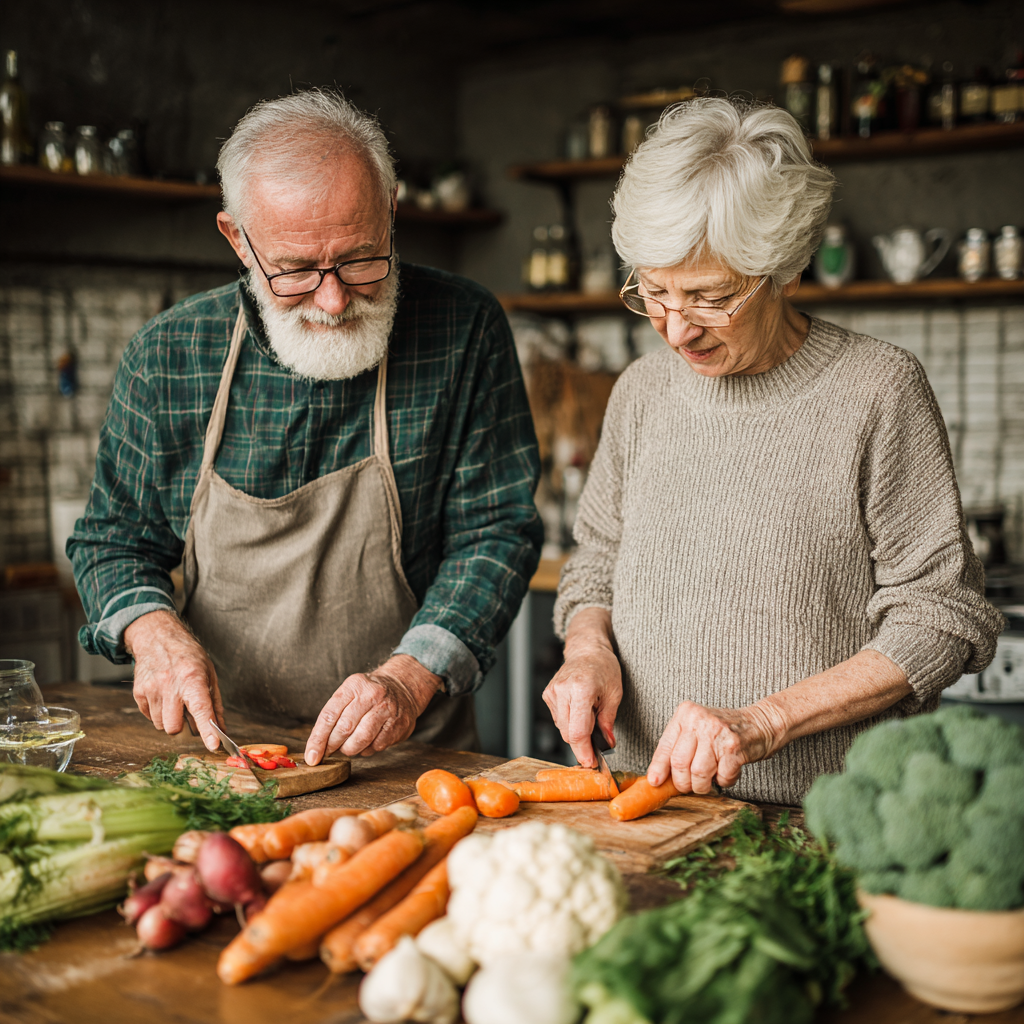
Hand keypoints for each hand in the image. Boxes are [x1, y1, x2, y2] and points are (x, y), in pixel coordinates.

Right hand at [124, 609, 224, 751]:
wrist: (158, 638)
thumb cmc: (188, 656)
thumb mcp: (209, 674)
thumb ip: (215, 704)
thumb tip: (222, 729)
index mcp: (193, 679)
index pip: (201, 709)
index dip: (208, 729)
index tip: (213, 745)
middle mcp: (170, 685)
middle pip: (173, 727)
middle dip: (181, 726)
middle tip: (186, 711)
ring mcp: (152, 689)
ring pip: (160, 725)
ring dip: (169, 718)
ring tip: (174, 699)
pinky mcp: (138, 692)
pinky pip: (149, 716)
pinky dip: (157, 712)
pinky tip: (162, 695)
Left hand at [304, 655, 441, 764]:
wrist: (402, 687)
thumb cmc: (368, 694)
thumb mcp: (350, 693)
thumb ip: (333, 715)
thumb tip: (317, 747)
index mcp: (354, 685)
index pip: (329, 715)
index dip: (318, 739)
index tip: (311, 756)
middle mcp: (372, 695)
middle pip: (344, 728)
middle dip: (332, 745)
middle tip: (329, 752)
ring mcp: (387, 710)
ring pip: (361, 739)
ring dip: (350, 749)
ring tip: (348, 746)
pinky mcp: (398, 725)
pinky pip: (376, 746)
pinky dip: (367, 750)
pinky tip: (366, 743)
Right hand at [542, 608, 621, 767]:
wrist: (587, 650)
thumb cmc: (604, 668)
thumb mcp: (614, 694)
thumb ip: (608, 721)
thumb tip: (607, 744)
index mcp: (581, 689)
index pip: (578, 731)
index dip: (584, 752)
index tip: (591, 763)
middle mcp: (562, 691)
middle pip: (568, 734)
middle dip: (583, 744)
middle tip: (598, 744)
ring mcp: (552, 692)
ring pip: (562, 729)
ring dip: (577, 731)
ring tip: (590, 715)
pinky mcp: (547, 695)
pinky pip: (558, 720)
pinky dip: (570, 722)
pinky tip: (579, 710)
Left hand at [647, 701, 778, 793]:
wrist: (760, 722)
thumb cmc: (724, 730)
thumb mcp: (696, 728)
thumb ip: (679, 746)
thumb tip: (660, 776)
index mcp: (685, 713)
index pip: (665, 746)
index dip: (658, 768)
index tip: (655, 781)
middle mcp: (699, 720)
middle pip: (679, 763)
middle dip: (683, 782)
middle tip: (690, 784)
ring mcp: (717, 733)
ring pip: (698, 773)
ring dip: (703, 785)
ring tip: (710, 778)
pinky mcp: (734, 747)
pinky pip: (721, 777)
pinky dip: (724, 781)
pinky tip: (727, 772)